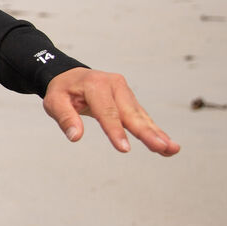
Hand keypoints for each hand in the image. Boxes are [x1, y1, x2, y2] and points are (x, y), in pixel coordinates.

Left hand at [42, 68, 179, 156]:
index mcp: (95, 85)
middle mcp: (114, 85)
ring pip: (141, 116)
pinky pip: (143, 117)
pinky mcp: (130, 100)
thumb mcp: (54, 102)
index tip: (124, 148)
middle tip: (162, 148)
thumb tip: (75, 136)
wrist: (70, 75)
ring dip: (157, 134)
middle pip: (130, 114)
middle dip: (147, 133)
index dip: (115, 131)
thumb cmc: (62, 90)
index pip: (106, 112)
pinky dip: (155, 131)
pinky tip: (167, 145)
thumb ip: (65, 118)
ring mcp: (125, 92)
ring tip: (172, 149)